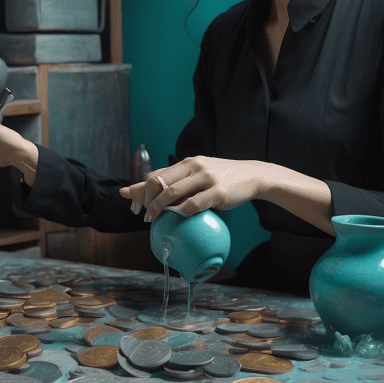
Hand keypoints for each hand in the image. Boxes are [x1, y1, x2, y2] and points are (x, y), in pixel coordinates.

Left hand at [118, 156, 263, 221]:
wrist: (253, 176)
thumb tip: (159, 199)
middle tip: (141, 214)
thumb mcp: (200, 174)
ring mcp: (205, 177)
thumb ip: (183, 182)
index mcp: (186, 163)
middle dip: (144, 199)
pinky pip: (194, 203)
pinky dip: (181, 212)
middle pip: (158, 181)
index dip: (140, 189)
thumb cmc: (223, 179)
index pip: (156, 174)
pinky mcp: (217, 191)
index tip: (130, 201)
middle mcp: (193, 166)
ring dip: (157, 207)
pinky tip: (175, 218)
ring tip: (151, 219)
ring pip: (172, 192)